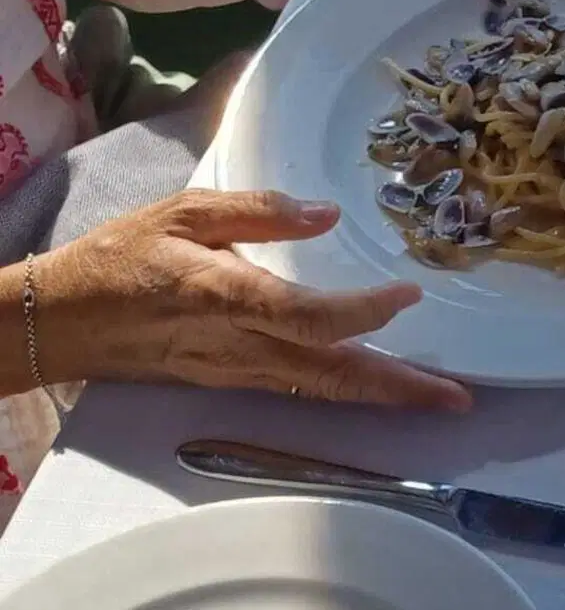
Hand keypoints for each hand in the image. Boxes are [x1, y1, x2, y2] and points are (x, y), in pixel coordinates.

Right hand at [12, 192, 470, 409]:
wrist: (61, 321)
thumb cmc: (121, 255)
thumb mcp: (183, 211)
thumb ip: (259, 209)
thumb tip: (327, 212)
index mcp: (224, 295)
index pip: (305, 315)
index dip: (360, 311)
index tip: (408, 294)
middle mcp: (237, 344)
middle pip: (329, 373)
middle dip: (396, 389)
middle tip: (457, 398)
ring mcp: (236, 371)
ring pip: (320, 390)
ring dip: (382, 397)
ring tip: (439, 399)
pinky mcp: (233, 381)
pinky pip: (300, 390)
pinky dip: (347, 390)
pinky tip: (382, 386)